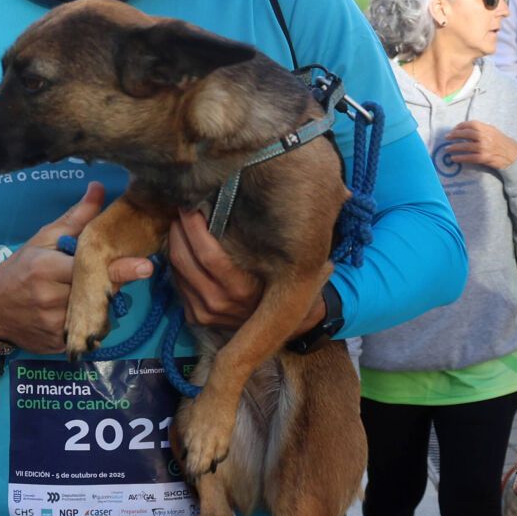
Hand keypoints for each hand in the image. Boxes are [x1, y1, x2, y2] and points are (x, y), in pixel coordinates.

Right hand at [0, 183, 152, 355]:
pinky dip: (90, 322)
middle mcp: (51, 298)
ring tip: (89, 293)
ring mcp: (54, 325)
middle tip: (121, 274)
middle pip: (97, 292)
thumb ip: (76, 218)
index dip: (117, 268)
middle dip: (111, 283)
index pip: (89, 268)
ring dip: (101, 303)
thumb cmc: (21, 268)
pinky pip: (86, 334)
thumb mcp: (44, 238)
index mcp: (48, 268)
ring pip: (95, 315)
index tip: (145, 266)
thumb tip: (99, 188)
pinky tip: (80, 313)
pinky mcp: (57, 344)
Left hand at [166, 210, 325, 336]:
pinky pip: (176, 284)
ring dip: (173, 242)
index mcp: (245, 290)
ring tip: (181, 219)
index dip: (196, 227)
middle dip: (179, 230)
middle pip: (185, 261)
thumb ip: (309, 229)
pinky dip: (175, 261)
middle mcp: (223, 305)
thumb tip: (344, 192)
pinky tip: (183, 242)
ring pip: (177, 270)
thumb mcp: (306, 259)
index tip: (194, 204)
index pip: (209, 257)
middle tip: (182, 207)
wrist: (288, 323)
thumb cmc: (296, 282)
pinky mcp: (196, 318)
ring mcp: (207, 314)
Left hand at [442, 121, 516, 171]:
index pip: (470, 124)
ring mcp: (484, 147)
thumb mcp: (493, 130)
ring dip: (454, 147)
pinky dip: (460, 157)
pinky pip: (469, 157)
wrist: (512, 154)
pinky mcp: (484, 158)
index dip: (459, 126)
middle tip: (447, 137)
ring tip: (447, 149)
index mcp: (486, 128)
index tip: (453, 129)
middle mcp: (484, 136)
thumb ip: (481, 128)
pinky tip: (454, 158)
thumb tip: (465, 128)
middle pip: (465, 134)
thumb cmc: (501, 141)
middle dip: (454, 135)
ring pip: (465, 146)